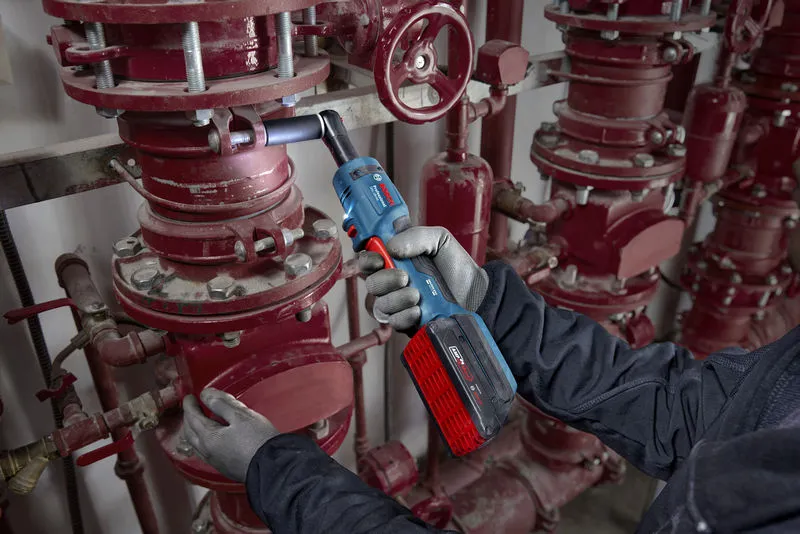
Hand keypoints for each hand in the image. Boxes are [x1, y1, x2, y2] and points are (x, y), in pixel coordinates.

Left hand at [182, 388, 278, 482]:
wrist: (273, 467)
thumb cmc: (258, 440)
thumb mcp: (241, 415)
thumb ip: (221, 403)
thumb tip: (206, 395)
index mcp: (209, 437)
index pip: (192, 417)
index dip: (190, 405)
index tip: (189, 397)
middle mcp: (207, 452)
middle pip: (190, 432)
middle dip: (189, 418)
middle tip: (193, 407)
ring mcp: (215, 462)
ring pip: (196, 444)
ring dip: (194, 430)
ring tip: (199, 422)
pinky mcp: (224, 468)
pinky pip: (204, 453)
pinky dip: (202, 441)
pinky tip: (211, 439)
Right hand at [359, 226, 488, 331]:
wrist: (476, 295)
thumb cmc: (456, 267)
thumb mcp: (439, 240)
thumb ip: (416, 236)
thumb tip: (391, 247)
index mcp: (396, 259)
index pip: (367, 259)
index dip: (366, 259)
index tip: (378, 258)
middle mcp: (392, 282)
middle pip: (370, 283)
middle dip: (385, 280)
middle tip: (404, 277)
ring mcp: (398, 303)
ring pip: (378, 304)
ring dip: (396, 299)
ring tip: (417, 294)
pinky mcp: (406, 322)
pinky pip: (392, 322)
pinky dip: (403, 315)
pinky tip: (418, 310)